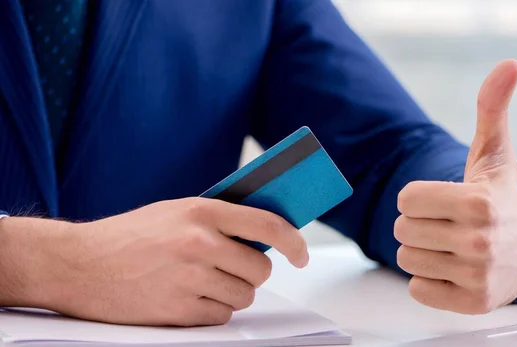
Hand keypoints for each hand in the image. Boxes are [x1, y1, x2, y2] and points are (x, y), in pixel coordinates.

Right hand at [0, 198, 307, 325]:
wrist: (79, 263)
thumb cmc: (129, 235)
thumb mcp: (176, 211)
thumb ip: (218, 219)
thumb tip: (263, 234)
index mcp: (202, 211)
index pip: (268, 225)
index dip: (294, 241)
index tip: (302, 254)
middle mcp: (199, 243)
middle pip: (260, 270)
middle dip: (251, 274)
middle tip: (232, 270)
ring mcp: (189, 278)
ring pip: (243, 296)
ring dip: (230, 294)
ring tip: (201, 283)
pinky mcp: (178, 310)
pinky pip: (221, 317)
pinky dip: (211, 312)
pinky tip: (186, 297)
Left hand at [394, 60, 516, 313]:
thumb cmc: (505, 194)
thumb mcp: (496, 152)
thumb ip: (492, 110)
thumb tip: (508, 65)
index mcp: (477, 202)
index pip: (405, 199)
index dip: (418, 197)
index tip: (442, 199)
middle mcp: (478, 242)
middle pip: (401, 229)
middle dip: (418, 222)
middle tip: (448, 221)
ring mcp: (476, 276)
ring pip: (407, 259)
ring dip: (423, 249)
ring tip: (452, 243)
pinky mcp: (473, 303)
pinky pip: (417, 288)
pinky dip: (429, 278)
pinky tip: (454, 267)